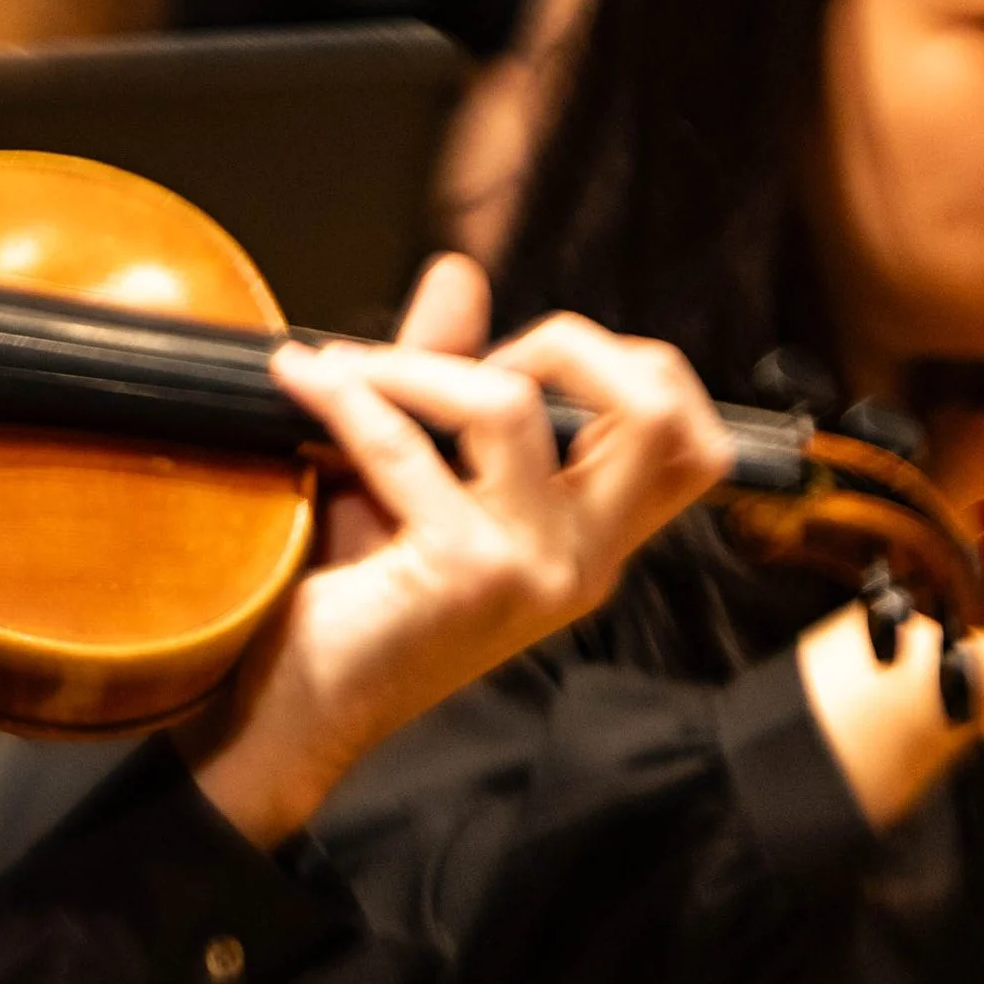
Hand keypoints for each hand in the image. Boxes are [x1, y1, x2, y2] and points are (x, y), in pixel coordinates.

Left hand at [185, 255, 731, 844]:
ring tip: (344, 370)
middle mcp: (586, 561)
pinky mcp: (466, 576)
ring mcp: (534, 570)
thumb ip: (446, 378)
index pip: (690, 439)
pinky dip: (347, 397)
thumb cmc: (350, 601)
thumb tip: (461, 269)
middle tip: (468, 358)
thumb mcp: (410, 476)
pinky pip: (407, 447)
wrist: (292, 714)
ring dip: (414, 365)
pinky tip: (302, 384)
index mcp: (593, 542)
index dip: (625, 366)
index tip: (513, 364)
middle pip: (657, 409)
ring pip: (513, 407)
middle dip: (567, 341)